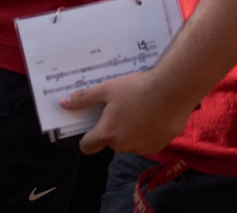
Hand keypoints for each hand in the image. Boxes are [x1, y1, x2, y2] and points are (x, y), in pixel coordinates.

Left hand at [60, 70, 196, 155]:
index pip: (87, 146)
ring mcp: (143, 148)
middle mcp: (123, 146)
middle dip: (111, 129)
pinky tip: (151, 115)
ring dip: (129, 131)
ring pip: (129, 142)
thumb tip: (63, 103)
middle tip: (118, 108)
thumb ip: (84, 99)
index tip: (90, 126)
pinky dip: (145, 132)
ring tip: (137, 109)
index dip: (86, 137)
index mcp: (108, 133)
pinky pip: (145, 142)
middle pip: (110, 142)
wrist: (173, 91)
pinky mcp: (159, 146)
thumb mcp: (107, 89)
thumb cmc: (136, 89)